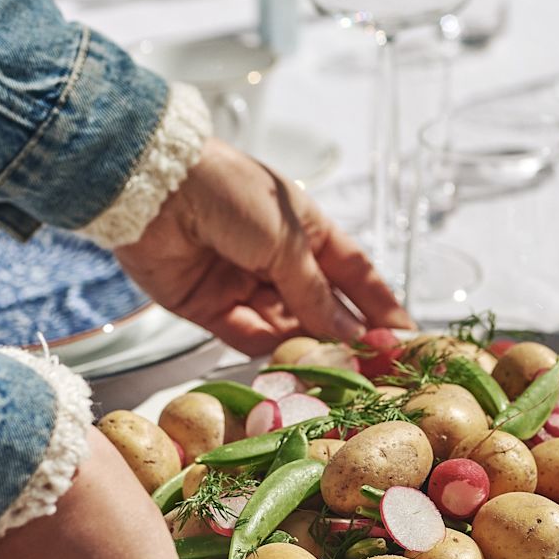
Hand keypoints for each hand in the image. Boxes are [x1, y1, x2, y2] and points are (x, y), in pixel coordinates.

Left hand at [114, 137, 410, 356]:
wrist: (154, 190)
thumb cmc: (230, 193)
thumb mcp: (285, 239)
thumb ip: (315, 291)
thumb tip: (349, 332)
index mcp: (306, 230)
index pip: (354, 274)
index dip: (380, 305)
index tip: (404, 338)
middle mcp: (278, 259)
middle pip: (322, 307)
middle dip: (346, 336)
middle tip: (371, 367)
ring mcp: (245, 284)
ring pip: (287, 327)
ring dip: (307, 347)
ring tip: (331, 368)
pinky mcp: (209, 307)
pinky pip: (247, 335)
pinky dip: (266, 349)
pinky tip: (286, 360)